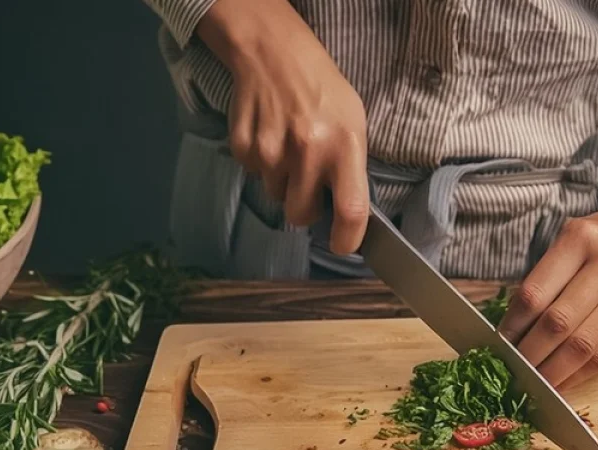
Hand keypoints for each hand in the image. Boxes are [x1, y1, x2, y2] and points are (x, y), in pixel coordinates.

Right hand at [198, 0, 369, 253]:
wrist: (276, 55)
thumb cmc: (322, 91)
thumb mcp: (354, 123)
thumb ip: (352, 169)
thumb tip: (349, 215)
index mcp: (345, 146)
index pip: (351, 210)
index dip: (347, 240)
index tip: (342, 245)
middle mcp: (308, 151)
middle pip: (299, 215)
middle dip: (303, 209)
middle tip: (308, 184)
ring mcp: (272, 149)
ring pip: (274, 195)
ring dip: (282, 181)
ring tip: (288, 146)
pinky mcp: (244, 146)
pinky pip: (253, 175)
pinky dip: (260, 164)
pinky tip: (270, 136)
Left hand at [497, 153, 597, 389]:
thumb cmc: (597, 243)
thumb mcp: (567, 244)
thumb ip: (543, 282)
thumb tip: (510, 336)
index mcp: (580, 239)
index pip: (535, 294)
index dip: (511, 327)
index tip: (497, 346)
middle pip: (558, 323)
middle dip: (529, 355)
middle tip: (510, 371)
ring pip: (582, 346)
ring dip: (551, 372)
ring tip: (532, 384)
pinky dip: (576, 375)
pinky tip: (559, 383)